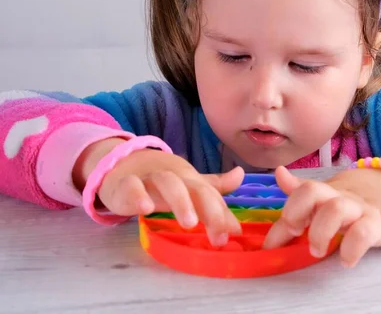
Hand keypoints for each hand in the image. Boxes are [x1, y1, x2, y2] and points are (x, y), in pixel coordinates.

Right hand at [73, 138, 243, 245]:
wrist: (121, 164)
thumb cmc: (161, 181)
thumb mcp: (188, 183)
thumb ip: (213, 187)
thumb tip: (241, 175)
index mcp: (190, 180)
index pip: (211, 196)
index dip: (223, 214)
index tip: (234, 233)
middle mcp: (174, 178)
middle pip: (195, 188)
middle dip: (210, 210)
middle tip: (218, 235)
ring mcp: (150, 179)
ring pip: (167, 183)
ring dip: (181, 201)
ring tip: (190, 223)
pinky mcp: (125, 184)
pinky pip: (131, 186)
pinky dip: (138, 195)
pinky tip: (145, 209)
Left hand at [262, 166, 380, 267]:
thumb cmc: (365, 196)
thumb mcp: (333, 191)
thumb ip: (304, 191)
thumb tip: (278, 173)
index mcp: (327, 191)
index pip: (299, 194)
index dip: (281, 219)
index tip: (270, 246)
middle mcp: (341, 196)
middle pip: (311, 192)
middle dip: (295, 212)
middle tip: (296, 232)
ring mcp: (361, 208)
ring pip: (335, 209)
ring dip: (320, 231)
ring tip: (317, 251)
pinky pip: (364, 233)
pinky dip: (351, 249)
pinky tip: (346, 260)